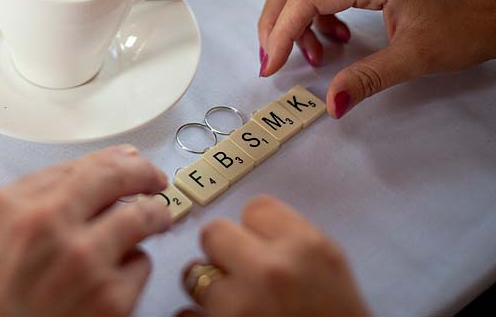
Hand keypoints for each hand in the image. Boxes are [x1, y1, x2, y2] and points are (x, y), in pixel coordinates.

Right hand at [0, 145, 170, 316]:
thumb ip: (30, 202)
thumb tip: (82, 180)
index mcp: (13, 206)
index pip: (79, 165)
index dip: (113, 159)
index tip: (128, 160)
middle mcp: (48, 224)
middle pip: (115, 178)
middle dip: (143, 173)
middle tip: (154, 179)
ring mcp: (83, 260)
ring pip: (141, 217)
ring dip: (152, 215)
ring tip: (156, 221)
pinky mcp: (110, 299)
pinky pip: (140, 265)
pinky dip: (134, 268)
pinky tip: (117, 277)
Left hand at [178, 196, 368, 316]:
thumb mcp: (330, 270)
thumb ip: (292, 243)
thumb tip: (249, 228)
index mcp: (307, 248)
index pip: (255, 208)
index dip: (255, 231)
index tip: (264, 250)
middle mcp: (271, 270)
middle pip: (214, 232)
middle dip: (224, 255)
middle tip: (244, 279)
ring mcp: (239, 305)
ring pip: (193, 274)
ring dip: (208, 291)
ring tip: (238, 310)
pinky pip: (184, 316)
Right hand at [258, 0, 495, 116]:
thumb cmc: (471, 24)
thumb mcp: (416, 57)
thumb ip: (367, 78)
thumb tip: (332, 102)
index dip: (281, 32)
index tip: (271, 65)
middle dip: (276, 19)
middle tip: (272, 56)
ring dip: (297, 15)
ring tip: (314, 53)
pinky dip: (318, 10)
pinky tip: (337, 37)